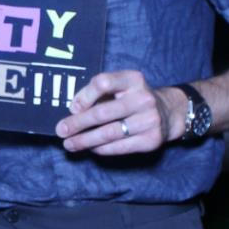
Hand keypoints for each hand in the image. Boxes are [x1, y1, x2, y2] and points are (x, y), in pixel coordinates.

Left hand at [56, 69, 182, 154]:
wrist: (167, 113)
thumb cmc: (132, 98)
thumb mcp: (120, 87)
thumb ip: (97, 93)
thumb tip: (74, 110)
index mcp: (133, 79)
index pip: (103, 83)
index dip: (84, 96)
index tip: (72, 108)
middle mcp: (143, 98)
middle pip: (103, 113)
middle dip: (78, 124)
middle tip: (61, 131)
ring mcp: (149, 120)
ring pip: (109, 133)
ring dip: (85, 141)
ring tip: (70, 144)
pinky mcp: (151, 140)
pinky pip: (119, 147)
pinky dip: (101, 149)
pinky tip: (90, 148)